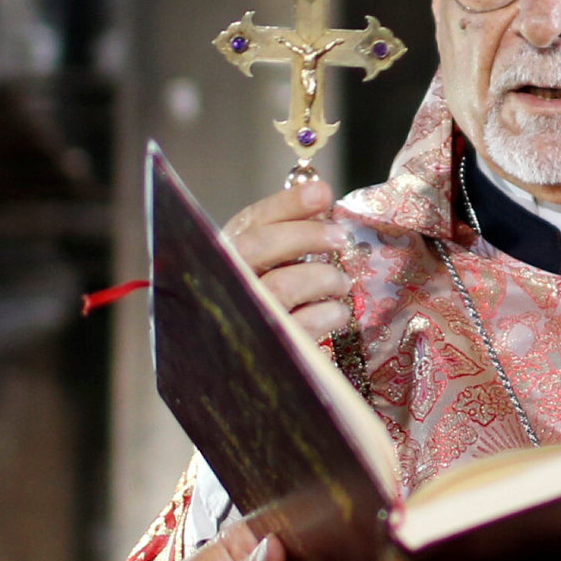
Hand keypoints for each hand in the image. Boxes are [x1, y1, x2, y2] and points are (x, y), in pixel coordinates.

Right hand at [224, 176, 351, 341]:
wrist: (236, 369)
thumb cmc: (258, 308)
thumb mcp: (262, 267)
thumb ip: (283, 234)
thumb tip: (320, 195)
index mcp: (220, 258)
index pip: (249, 222)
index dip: (286, 204)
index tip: (321, 191)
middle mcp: (223, 285)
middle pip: (258, 247)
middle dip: (307, 234)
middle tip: (341, 237)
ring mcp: (242, 320)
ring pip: (284, 286)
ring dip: (324, 277)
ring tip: (341, 283)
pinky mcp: (268, 351)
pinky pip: (304, 325)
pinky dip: (329, 313)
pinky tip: (336, 311)